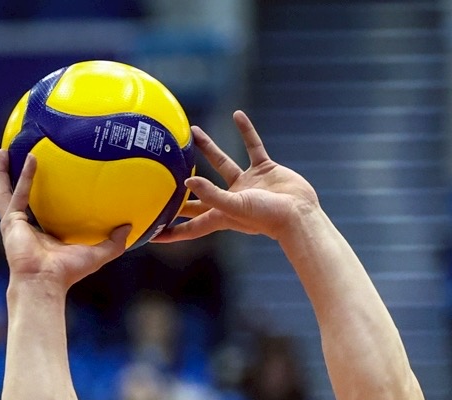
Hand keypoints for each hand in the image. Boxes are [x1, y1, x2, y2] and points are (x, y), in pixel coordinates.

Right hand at [0, 150, 128, 292]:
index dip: (42, 197)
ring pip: (5, 191)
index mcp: (42, 235)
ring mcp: (14, 224)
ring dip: (3, 172)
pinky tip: (30, 158)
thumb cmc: (68, 273)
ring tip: (5, 150)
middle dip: (14, 178)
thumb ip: (114, 243)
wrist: (46, 281)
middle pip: (17, 197)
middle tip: (18, 156)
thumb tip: (129, 227)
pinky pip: (17, 193)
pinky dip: (23, 176)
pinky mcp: (10, 221)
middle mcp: (25, 227)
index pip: (42, 211)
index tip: (49, 180)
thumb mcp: (97, 255)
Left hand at [153, 110, 319, 244]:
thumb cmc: (267, 217)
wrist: (299, 213)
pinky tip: (238, 115)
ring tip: (193, 130)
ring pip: (222, 161)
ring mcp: (247, 183)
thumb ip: (211, 195)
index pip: (189, 225)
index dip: (171, 230)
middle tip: (161, 175)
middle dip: (181, 188)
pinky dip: (246, 131)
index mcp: (219, 215)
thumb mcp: (235, 207)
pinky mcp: (264, 169)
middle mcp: (230, 199)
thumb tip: (188, 182)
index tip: (151, 232)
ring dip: (209, 146)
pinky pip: (252, 146)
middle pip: (199, 192)